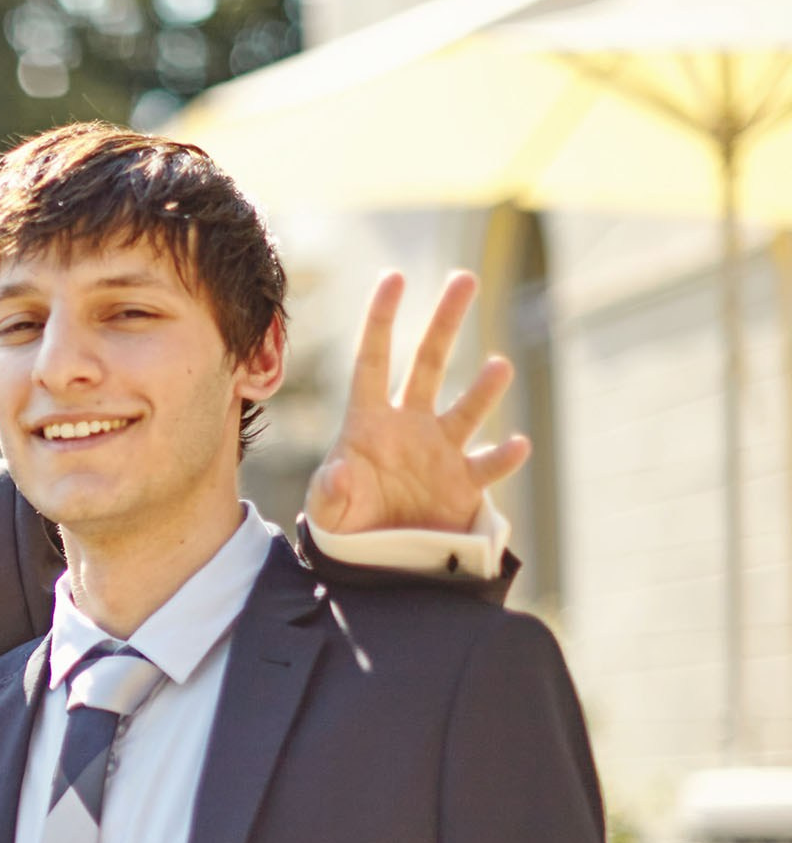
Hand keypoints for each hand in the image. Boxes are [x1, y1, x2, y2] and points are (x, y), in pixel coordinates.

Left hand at [306, 271, 531, 535]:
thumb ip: (329, 491)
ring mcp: (441, 452)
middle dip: (445, 322)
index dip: (381, 320)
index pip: (373, 360)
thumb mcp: (327, 510)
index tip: (394, 277)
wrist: (375, 565)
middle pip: (429, 364)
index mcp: (368, 422)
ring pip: (467, 409)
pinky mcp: (464, 486)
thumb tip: (341, 472)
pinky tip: (516, 445)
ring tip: (498, 366)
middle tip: (465, 279)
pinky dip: (504, 457)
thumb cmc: (343, 528)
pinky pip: (488, 466)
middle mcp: (409, 426)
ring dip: (483, 389)